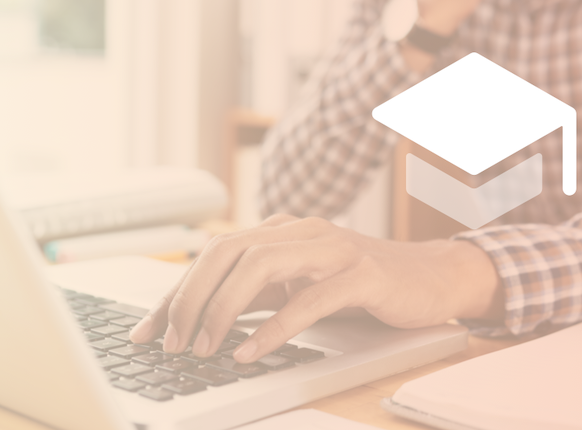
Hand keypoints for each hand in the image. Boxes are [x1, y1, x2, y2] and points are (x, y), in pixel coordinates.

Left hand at [129, 215, 501, 362]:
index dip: (177, 291)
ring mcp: (334, 249)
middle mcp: (303, 231)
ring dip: (223, 310)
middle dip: (190, 298)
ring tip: (204, 347)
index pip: (216, 252)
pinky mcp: (362, 274)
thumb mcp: (301, 285)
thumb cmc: (365, 284)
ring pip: (261, 266)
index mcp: (284, 230)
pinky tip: (251, 352)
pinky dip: (274, 328)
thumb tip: (199, 319)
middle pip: (229, 251)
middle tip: (172, 341)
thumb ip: (258, 294)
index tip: (148, 330)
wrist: (433, 276)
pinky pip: (309, 299)